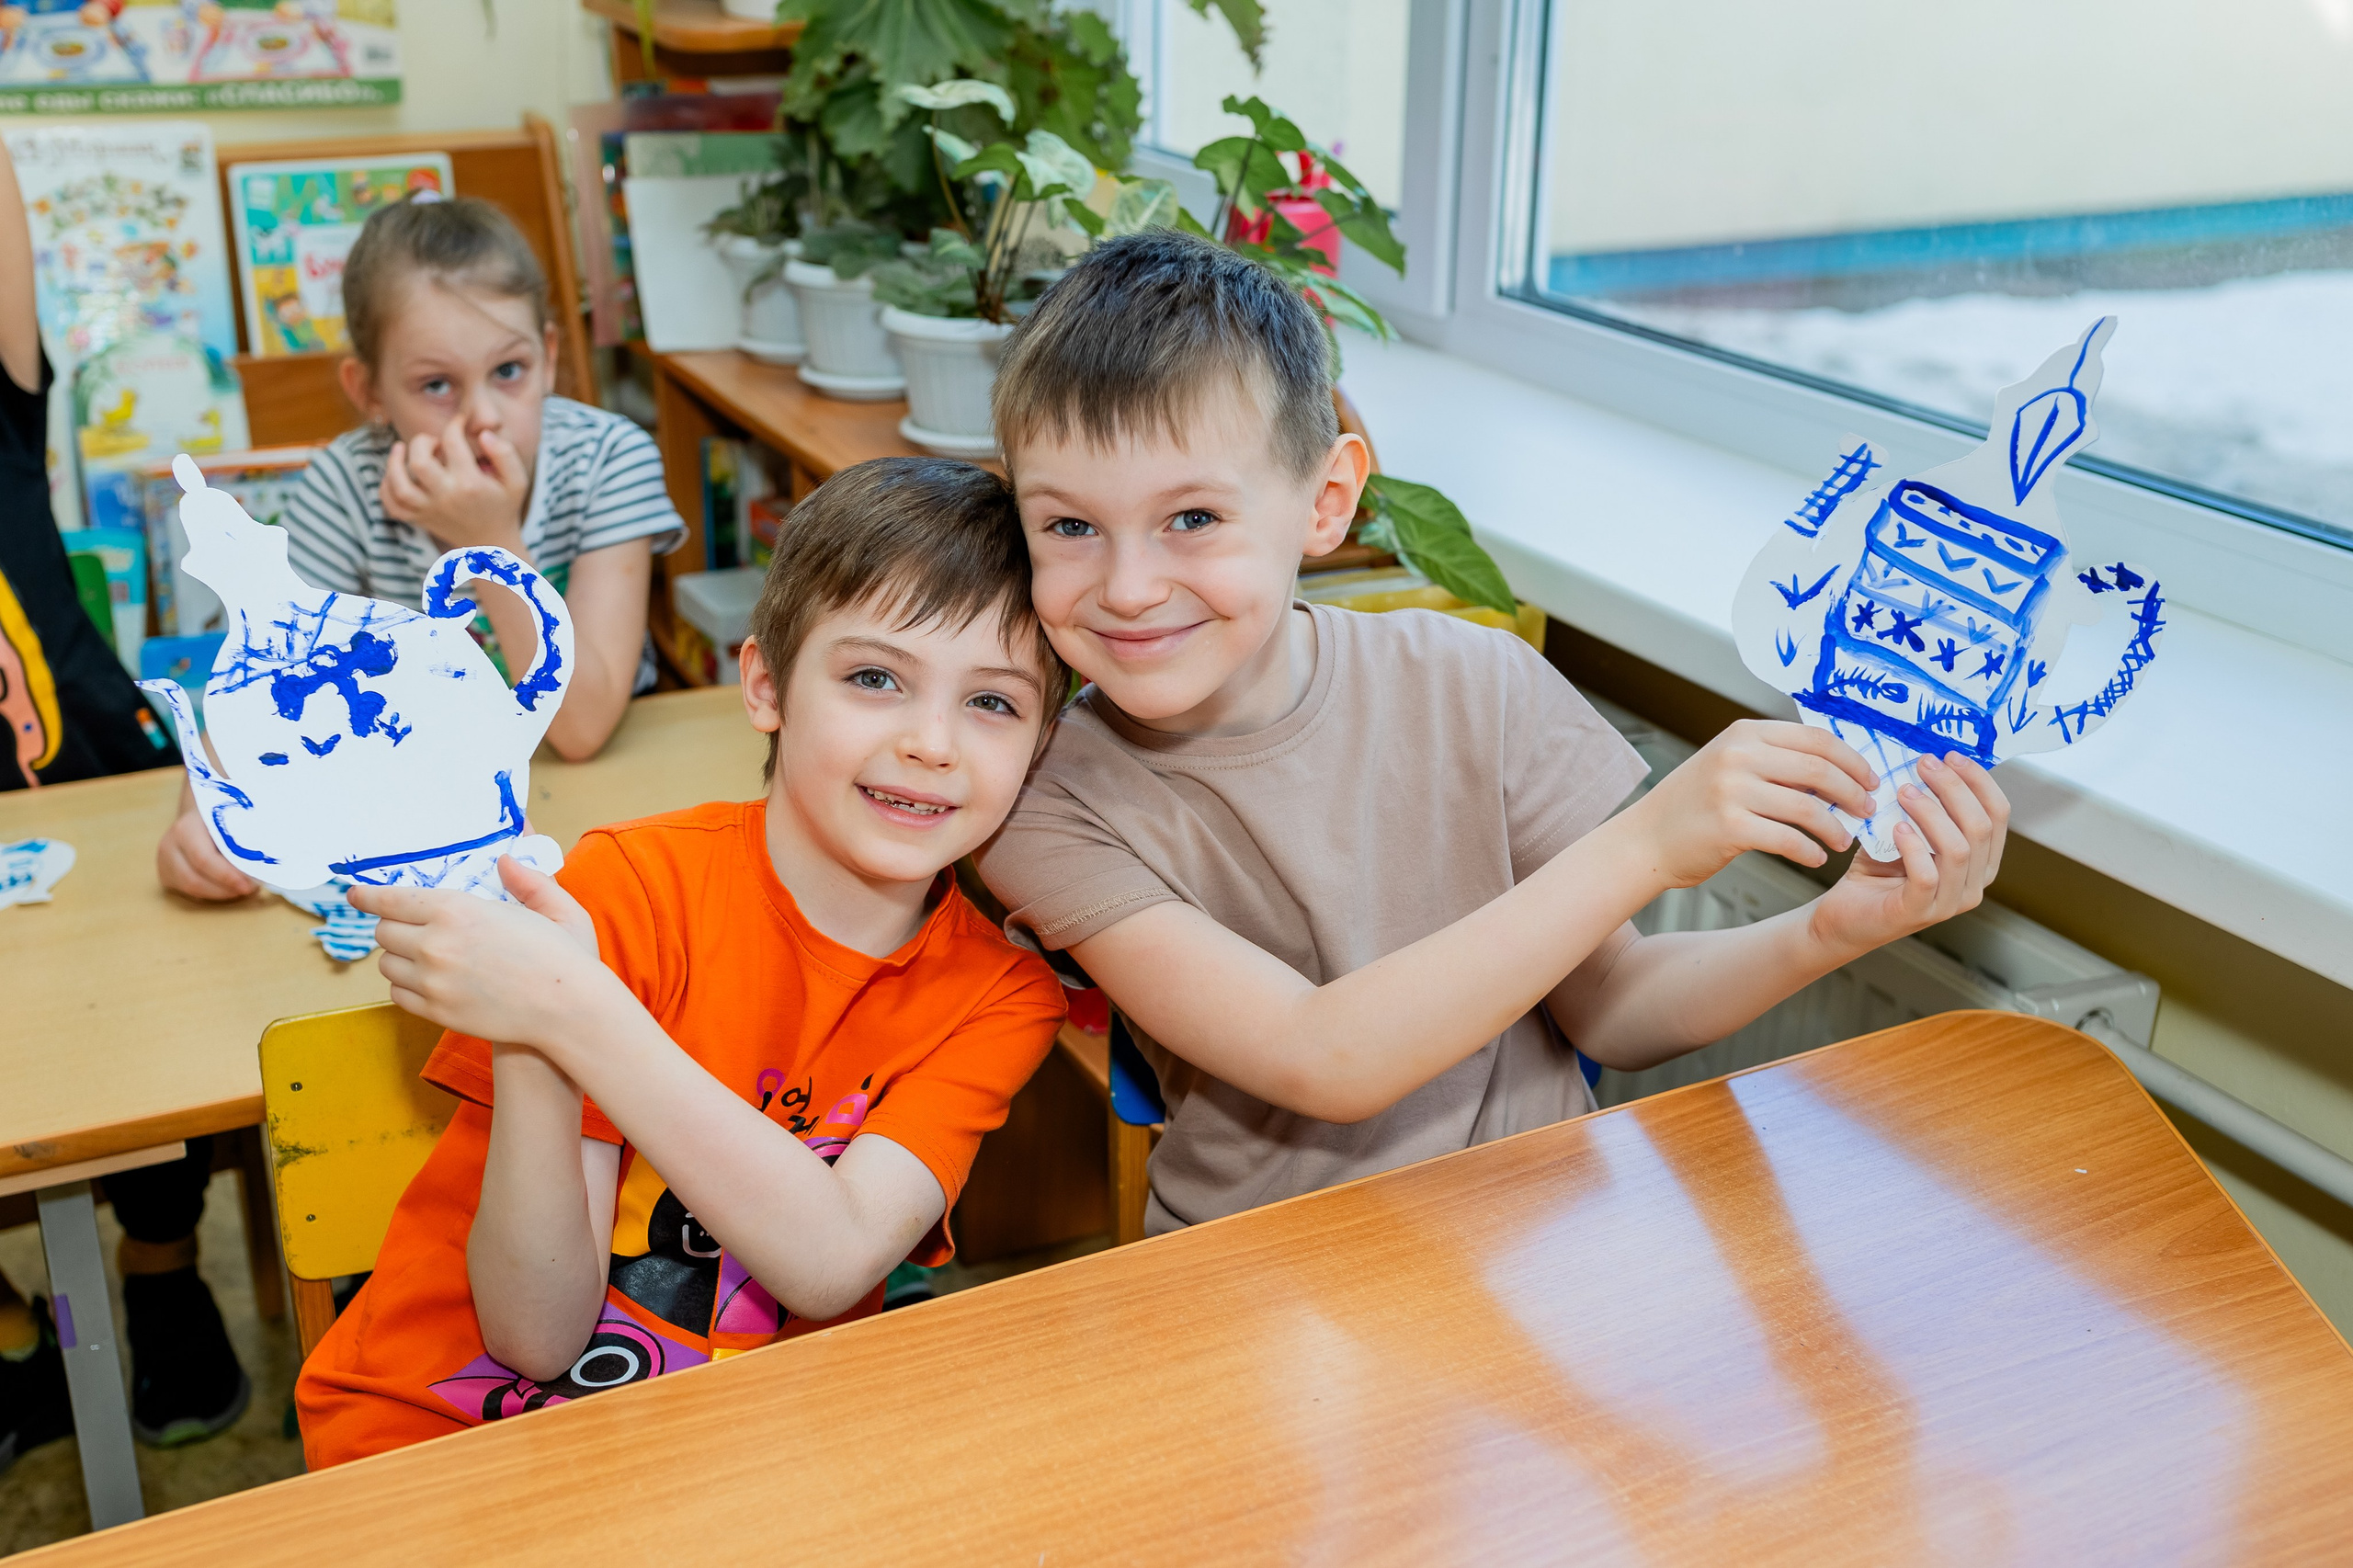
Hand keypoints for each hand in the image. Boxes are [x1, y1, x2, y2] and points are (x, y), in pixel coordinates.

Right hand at [156, 795, 256, 900]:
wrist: (199, 816)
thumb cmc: (222, 817)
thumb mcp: (234, 820)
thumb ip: (244, 841)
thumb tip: (260, 865)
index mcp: (186, 828)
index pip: (204, 859)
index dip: (227, 876)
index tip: (250, 885)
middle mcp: (169, 845)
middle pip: (193, 879)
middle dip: (225, 889)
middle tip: (250, 889)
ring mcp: (164, 861)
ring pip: (190, 889)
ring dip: (220, 893)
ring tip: (242, 888)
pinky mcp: (166, 874)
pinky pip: (189, 892)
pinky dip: (211, 893)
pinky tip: (228, 888)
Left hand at [351, 857, 609, 1050]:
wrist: (567, 1010)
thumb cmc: (563, 957)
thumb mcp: (553, 907)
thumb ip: (527, 880)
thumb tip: (506, 861)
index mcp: (458, 910)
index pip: (392, 899)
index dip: (368, 895)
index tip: (356, 894)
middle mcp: (436, 944)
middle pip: (383, 932)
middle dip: (393, 927)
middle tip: (411, 928)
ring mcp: (432, 981)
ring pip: (386, 964)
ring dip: (399, 957)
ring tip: (423, 957)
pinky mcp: (436, 1011)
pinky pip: (398, 994)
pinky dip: (406, 986)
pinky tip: (429, 981)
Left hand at [379, 414, 529, 551]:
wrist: (493, 546)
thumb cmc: (504, 508)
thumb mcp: (518, 481)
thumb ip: (505, 454)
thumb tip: (484, 434)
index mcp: (471, 483)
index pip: (453, 442)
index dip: (455, 424)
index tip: (459, 421)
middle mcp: (447, 496)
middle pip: (419, 462)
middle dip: (423, 442)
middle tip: (435, 443)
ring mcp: (430, 510)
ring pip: (399, 485)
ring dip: (394, 462)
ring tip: (400, 449)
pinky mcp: (420, 519)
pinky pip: (393, 505)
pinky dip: (386, 488)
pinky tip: (393, 475)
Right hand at [1621, 719, 1879, 886]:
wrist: (1645, 840)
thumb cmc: (1692, 807)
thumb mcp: (1728, 766)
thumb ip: (1774, 761)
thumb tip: (1836, 771)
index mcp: (1744, 733)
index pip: (1816, 738)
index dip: (1853, 759)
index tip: (1870, 779)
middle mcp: (1738, 755)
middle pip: (1819, 769)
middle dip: (1853, 792)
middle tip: (1867, 810)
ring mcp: (1732, 790)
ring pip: (1808, 807)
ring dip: (1835, 828)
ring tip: (1842, 841)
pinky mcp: (1730, 827)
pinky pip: (1788, 839)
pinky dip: (1810, 851)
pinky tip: (1816, 858)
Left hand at [1808, 752, 2008, 956]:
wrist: (1844, 914)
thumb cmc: (1878, 870)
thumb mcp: (1906, 830)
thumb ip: (1923, 805)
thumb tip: (1927, 761)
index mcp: (1981, 862)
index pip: (1998, 814)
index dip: (1979, 781)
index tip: (1951, 755)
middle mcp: (1973, 884)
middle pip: (1981, 827)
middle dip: (1954, 789)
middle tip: (1925, 764)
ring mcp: (1948, 903)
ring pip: (1959, 850)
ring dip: (1932, 813)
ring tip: (1905, 791)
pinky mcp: (1918, 913)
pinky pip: (1928, 876)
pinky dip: (1914, 847)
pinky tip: (1897, 828)